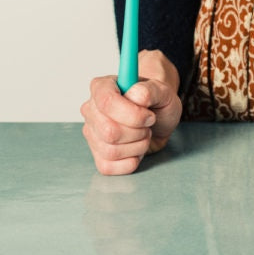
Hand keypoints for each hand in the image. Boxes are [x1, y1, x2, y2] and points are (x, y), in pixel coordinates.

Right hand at [81, 50, 181, 175]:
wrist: (159, 121)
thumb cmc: (156, 103)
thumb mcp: (162, 91)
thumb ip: (150, 90)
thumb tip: (135, 95)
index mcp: (101, 87)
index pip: (107, 102)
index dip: (132, 113)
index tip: (149, 115)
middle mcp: (91, 110)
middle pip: (109, 131)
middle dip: (137, 132)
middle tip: (147, 124)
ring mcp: (92, 134)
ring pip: (110, 151)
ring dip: (137, 146)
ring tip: (143, 135)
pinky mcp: (97, 155)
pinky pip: (109, 167)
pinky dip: (130, 161)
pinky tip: (136, 148)